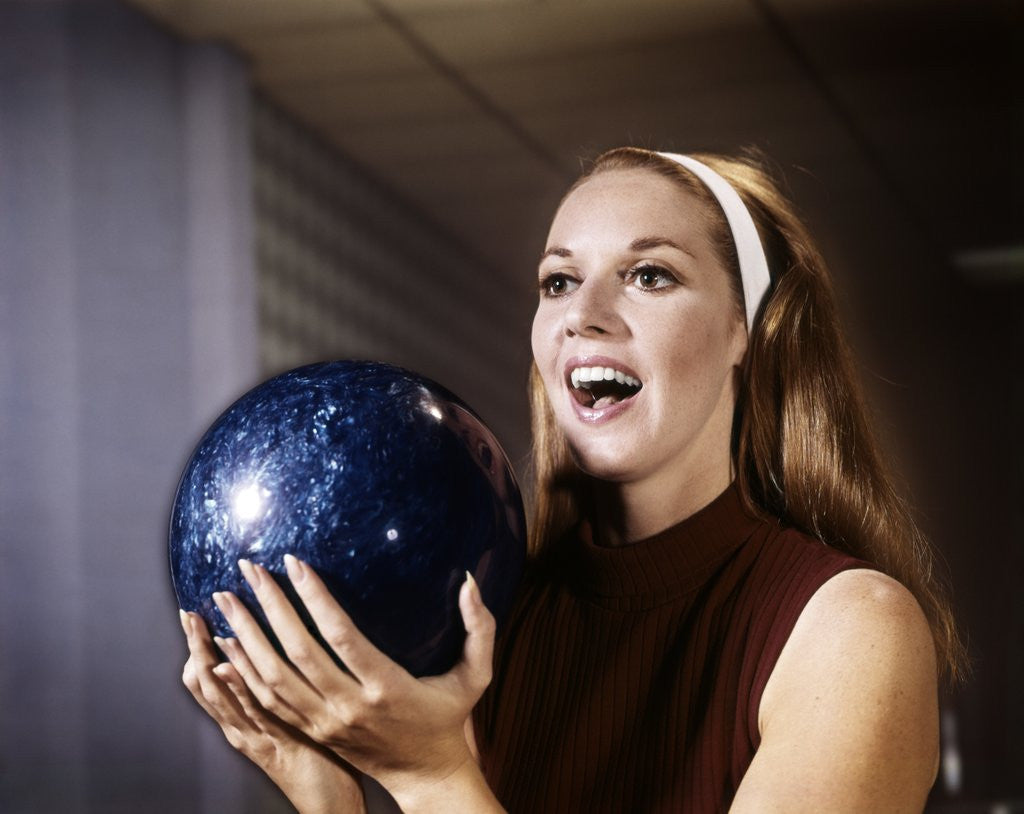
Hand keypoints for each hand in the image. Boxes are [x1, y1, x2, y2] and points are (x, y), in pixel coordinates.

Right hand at [180, 609, 365, 813]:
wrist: (330, 806)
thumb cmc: (321, 760)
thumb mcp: (294, 718)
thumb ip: (285, 688)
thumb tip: (284, 650)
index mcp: (245, 722)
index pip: (210, 681)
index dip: (198, 650)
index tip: (194, 617)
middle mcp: (241, 728)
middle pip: (206, 684)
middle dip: (195, 647)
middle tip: (188, 613)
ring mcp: (254, 737)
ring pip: (219, 694)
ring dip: (208, 657)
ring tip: (199, 625)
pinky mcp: (274, 744)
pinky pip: (250, 710)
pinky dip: (236, 688)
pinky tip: (227, 664)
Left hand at [211, 555, 497, 809]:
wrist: (425, 775)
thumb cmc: (449, 718)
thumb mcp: (476, 675)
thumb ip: (480, 628)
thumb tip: (469, 582)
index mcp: (385, 687)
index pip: (340, 636)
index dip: (314, 598)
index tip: (294, 563)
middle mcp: (348, 707)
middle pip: (297, 653)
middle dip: (268, 607)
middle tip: (248, 569)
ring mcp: (325, 722)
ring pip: (272, 679)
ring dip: (246, 637)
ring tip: (226, 599)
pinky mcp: (312, 731)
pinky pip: (268, 702)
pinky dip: (243, 672)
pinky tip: (227, 645)